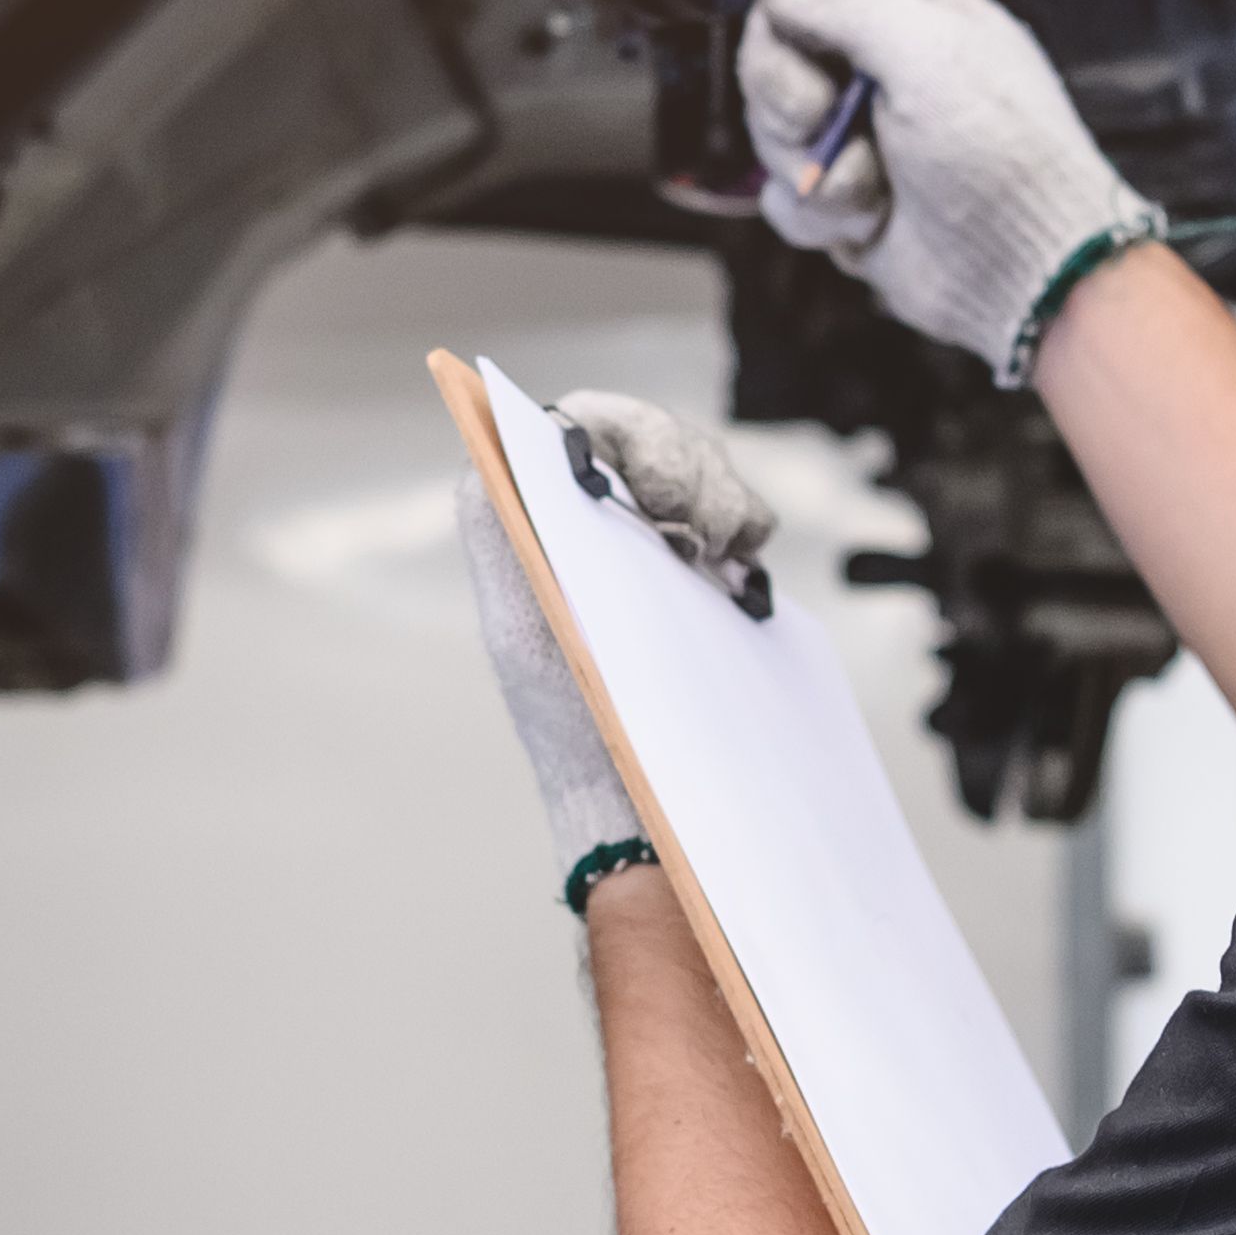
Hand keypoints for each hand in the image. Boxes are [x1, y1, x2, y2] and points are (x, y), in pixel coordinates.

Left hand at [466, 391, 773, 908]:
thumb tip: (488, 449)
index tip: (649, 493)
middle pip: (649, 437)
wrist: (641, 810)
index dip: (623, 431)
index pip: (576, 424)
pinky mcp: (698, 581)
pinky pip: (735, 518)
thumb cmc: (573, 730)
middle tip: (698, 542)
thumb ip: (501, 535)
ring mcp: (648, 550)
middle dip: (688, 469)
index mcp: (535, 525)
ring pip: (700, 469)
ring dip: (722, 500)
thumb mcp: (525, 633)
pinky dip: (747, 533)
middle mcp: (590, 528)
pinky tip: (740, 583)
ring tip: (720, 566)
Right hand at [736, 0, 1162, 386]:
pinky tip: (872, 221)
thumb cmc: (1007, 157)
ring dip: (811, 162)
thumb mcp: (931, 52)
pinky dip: (820, 212)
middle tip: (829, 115)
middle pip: (778, 35)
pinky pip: (782, 191)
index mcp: (921, 3)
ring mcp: (864, 129)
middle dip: (785, 86)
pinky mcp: (848, 195)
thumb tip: (789, 6)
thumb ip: (846, 4)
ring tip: (874, 185)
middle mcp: (887, 56)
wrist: (1025, 272)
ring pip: (769, 121)